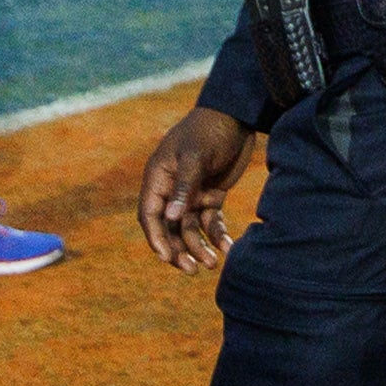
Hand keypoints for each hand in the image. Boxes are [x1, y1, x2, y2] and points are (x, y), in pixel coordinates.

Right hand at [136, 103, 251, 273]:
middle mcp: (171, 190)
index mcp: (158, 178)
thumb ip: (185, 187)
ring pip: (190, 229)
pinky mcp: (211, 195)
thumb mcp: (196, 157)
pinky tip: (229, 248)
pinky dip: (218, 235)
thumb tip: (170, 217)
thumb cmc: (209, 131)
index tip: (167, 258)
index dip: (156, 238)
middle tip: (194, 269)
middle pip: (169, 227)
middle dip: (179, 249)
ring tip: (213, 264)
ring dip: (200, 247)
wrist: (236, 116)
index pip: (149, 214)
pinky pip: (211, 221)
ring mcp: (191, 194)